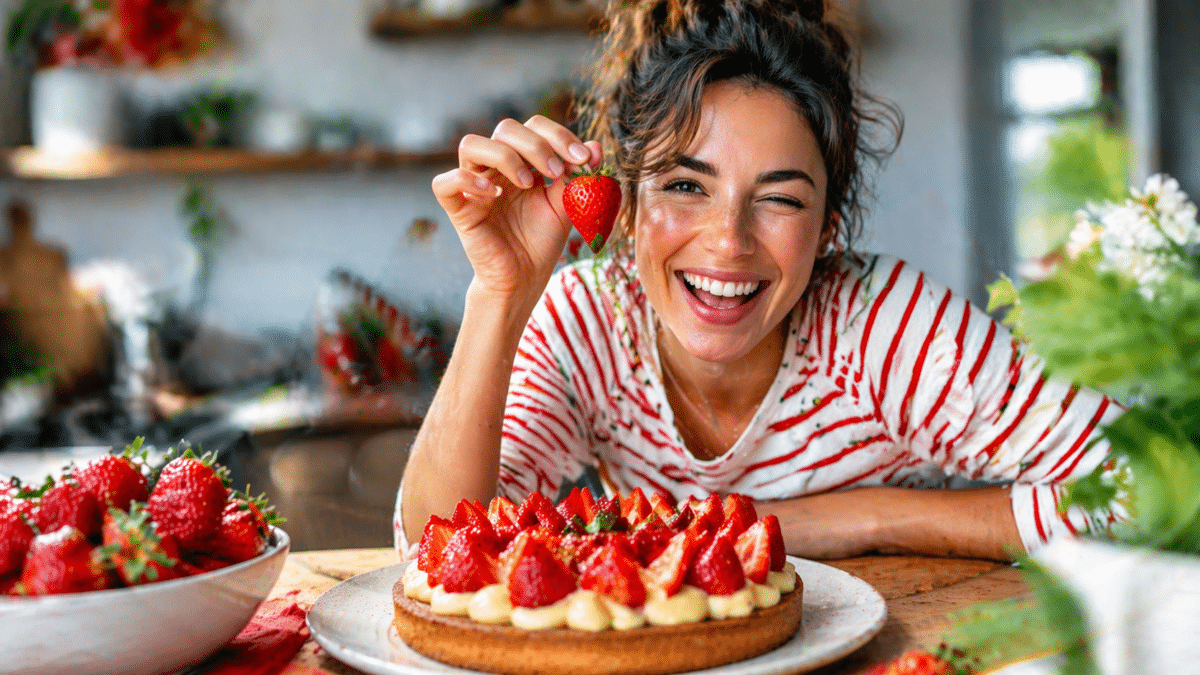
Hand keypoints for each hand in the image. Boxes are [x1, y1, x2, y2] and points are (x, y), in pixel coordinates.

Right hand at [432, 116, 601, 300]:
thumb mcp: (567, 205)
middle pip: (505, 128)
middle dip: (537, 145)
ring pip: (471, 144)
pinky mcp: (459, 210)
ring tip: (529, 183)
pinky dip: (466, 179)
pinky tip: (494, 194)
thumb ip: (577, 176)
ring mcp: (474, 186)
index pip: (533, 126)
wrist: (525, 279)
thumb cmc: (542, 241)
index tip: (584, 159)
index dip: (558, 135)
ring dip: (505, 156)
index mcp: (522, 161)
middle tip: (556, 172)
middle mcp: (495, 168)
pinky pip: (444, 183)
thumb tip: (596, 145)